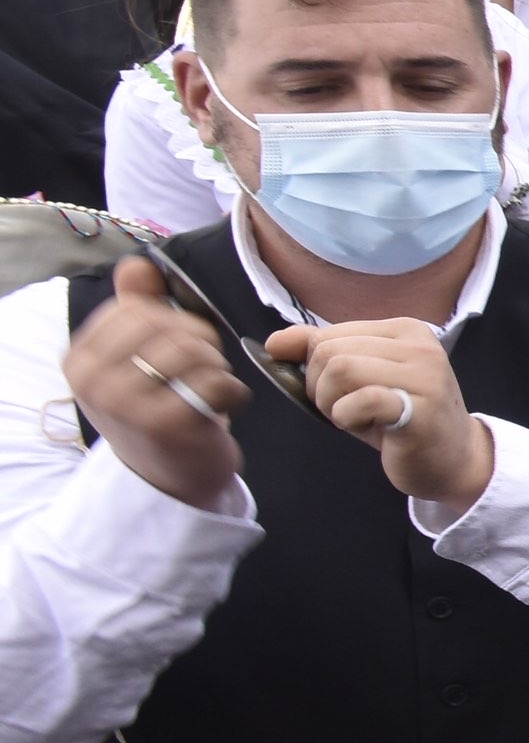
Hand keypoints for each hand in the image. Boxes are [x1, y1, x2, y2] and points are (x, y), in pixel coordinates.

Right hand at [63, 259, 244, 508]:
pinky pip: (216, 382)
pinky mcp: (166, 424)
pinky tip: (222, 408)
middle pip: (170, 327)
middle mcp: (93, 380)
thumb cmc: (155, 408)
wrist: (167, 478)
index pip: (140, 309)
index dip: (175, 321)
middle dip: (201, 343)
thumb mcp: (135, 358)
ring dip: (217, 368)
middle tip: (202, 371)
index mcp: (81, 358)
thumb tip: (136, 264)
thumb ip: (135, 308)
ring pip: (195, 352)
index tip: (178, 348)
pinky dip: (232, 392)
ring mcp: (126, 403)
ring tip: (208, 390)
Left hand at [267, 317, 494, 513]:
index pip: (328, 333)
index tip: (340, 392)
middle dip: (319, 387)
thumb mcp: (360, 379)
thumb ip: (322, 354)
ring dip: (331, 403)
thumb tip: (274, 342)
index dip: (314, 368)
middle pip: (329, 350)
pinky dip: (347, 417)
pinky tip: (366, 427)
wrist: (453, 460)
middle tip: (346, 410)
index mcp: (406, 329)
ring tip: (355, 418)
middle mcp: (419, 345)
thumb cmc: (401, 419)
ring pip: (340, 369)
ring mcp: (424, 375)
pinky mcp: (421, 409)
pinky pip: (360, 400)